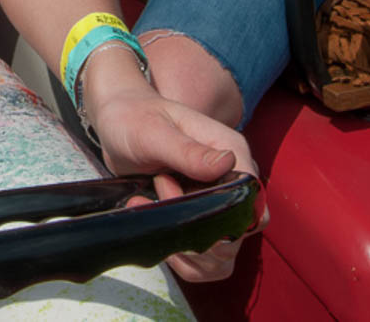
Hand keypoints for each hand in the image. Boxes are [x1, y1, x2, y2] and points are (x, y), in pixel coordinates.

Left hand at [90, 89, 261, 282]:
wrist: (117, 123)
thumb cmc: (134, 118)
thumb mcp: (154, 132)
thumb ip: (187, 151)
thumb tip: (227, 162)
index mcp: (231, 149)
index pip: (252, 198)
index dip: (223, 215)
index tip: (182, 203)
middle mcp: (231, 176)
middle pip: (238, 229)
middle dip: (197, 229)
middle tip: (160, 192)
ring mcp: (217, 196)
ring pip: (222, 249)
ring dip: (184, 242)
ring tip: (152, 203)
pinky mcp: (200, 212)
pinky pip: (203, 251)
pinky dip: (177, 251)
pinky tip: (151, 220)